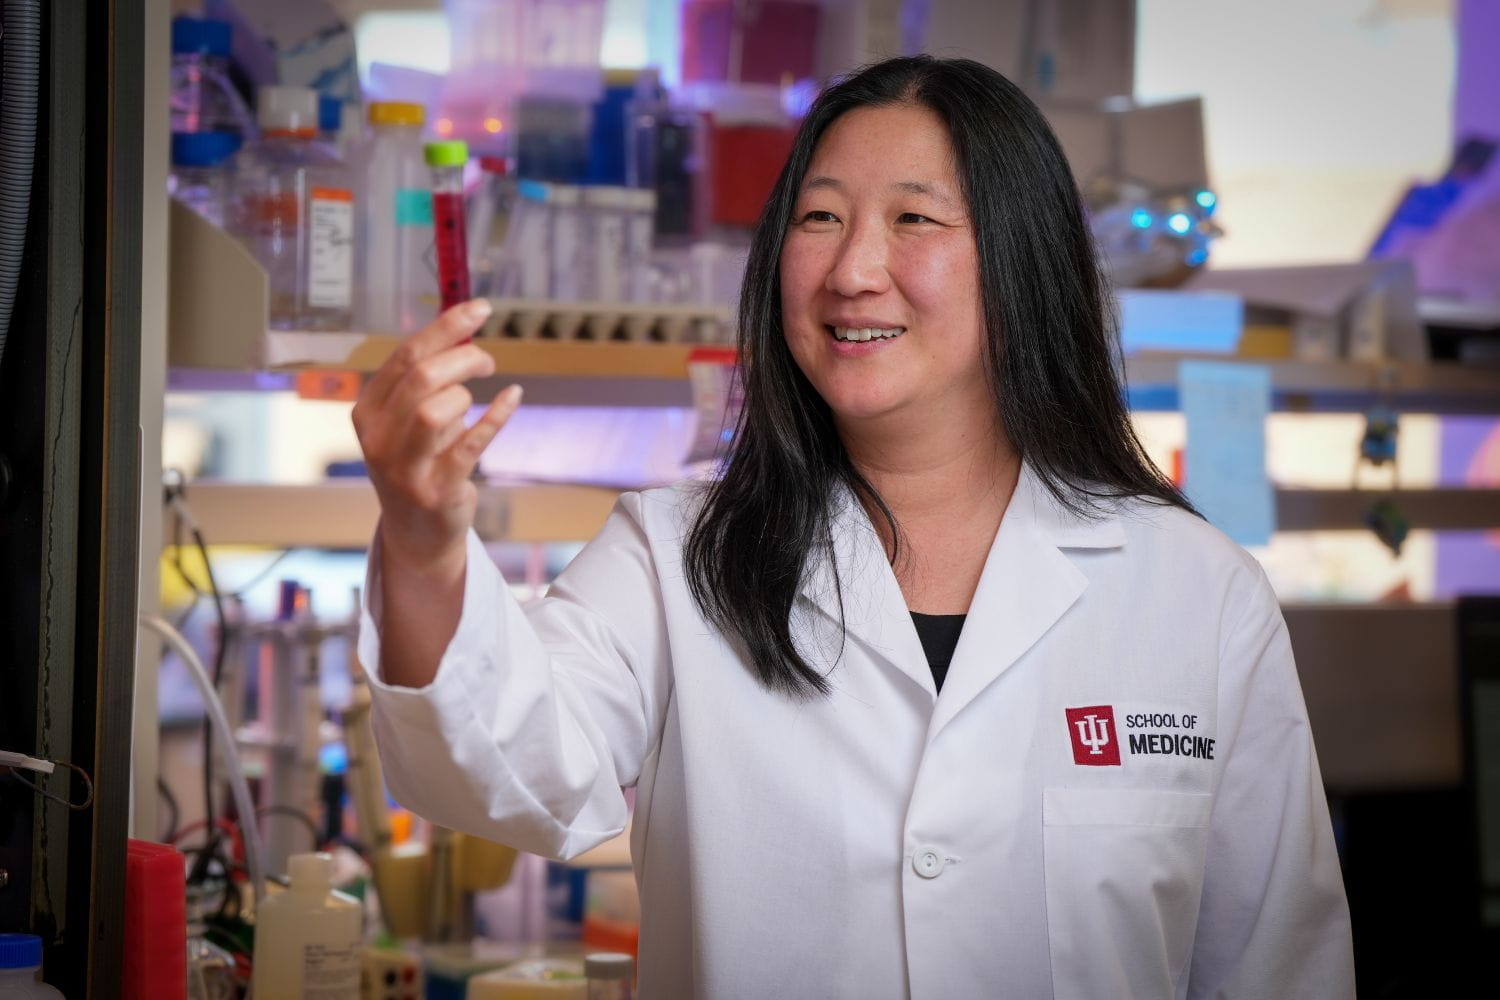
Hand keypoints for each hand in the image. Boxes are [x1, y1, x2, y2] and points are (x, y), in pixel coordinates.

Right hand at [352, 299, 522, 577]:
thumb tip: (462, 328)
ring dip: (466, 393)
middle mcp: (378, 438)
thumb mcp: (406, 421)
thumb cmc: (419, 462)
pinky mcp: (437, 490)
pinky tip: (512, 397)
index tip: (481, 308)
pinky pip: (471, 444)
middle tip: (488, 360)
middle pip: (421, 377)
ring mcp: (405, 468)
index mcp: (367, 411)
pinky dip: (496, 415)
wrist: (416, 533)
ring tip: (478, 395)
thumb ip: (424, 380)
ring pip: (436, 410)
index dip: (447, 327)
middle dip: (463, 357)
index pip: (406, 355)